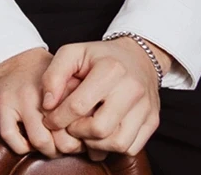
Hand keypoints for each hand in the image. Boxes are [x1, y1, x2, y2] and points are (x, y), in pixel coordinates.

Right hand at [0, 47, 80, 157]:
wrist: (13, 60)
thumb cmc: (45, 79)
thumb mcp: (68, 83)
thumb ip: (81, 104)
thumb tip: (95, 135)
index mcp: (65, 87)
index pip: (82, 124)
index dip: (84, 138)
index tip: (82, 137)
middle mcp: (44, 93)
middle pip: (64, 137)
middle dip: (68, 148)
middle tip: (68, 146)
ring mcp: (21, 99)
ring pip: (41, 140)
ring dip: (47, 150)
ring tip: (50, 146)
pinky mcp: (2, 105)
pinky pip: (12, 137)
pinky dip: (22, 146)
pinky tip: (28, 142)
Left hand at [40, 36, 167, 155]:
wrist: (138, 57)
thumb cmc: (99, 57)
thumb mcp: (72, 53)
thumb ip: (53, 76)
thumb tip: (47, 105)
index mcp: (111, 69)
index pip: (79, 106)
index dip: (58, 118)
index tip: (50, 118)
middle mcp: (132, 89)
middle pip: (100, 129)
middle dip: (78, 132)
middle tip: (69, 126)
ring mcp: (146, 107)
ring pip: (118, 143)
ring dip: (95, 144)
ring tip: (85, 131)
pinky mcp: (153, 120)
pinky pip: (131, 148)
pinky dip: (113, 147)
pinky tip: (102, 135)